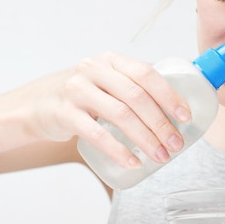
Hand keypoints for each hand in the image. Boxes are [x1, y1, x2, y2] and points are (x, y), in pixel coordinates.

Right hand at [14, 52, 190, 167]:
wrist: (38, 105)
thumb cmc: (85, 97)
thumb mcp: (107, 82)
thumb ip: (135, 88)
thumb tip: (179, 111)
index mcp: (112, 60)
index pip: (146, 74)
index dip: (169, 95)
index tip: (186, 117)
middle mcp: (94, 69)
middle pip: (136, 96)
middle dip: (161, 123)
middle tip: (176, 145)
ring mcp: (77, 90)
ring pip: (120, 115)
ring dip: (145, 138)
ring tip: (160, 156)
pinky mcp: (64, 113)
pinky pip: (96, 134)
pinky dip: (118, 150)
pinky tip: (133, 162)